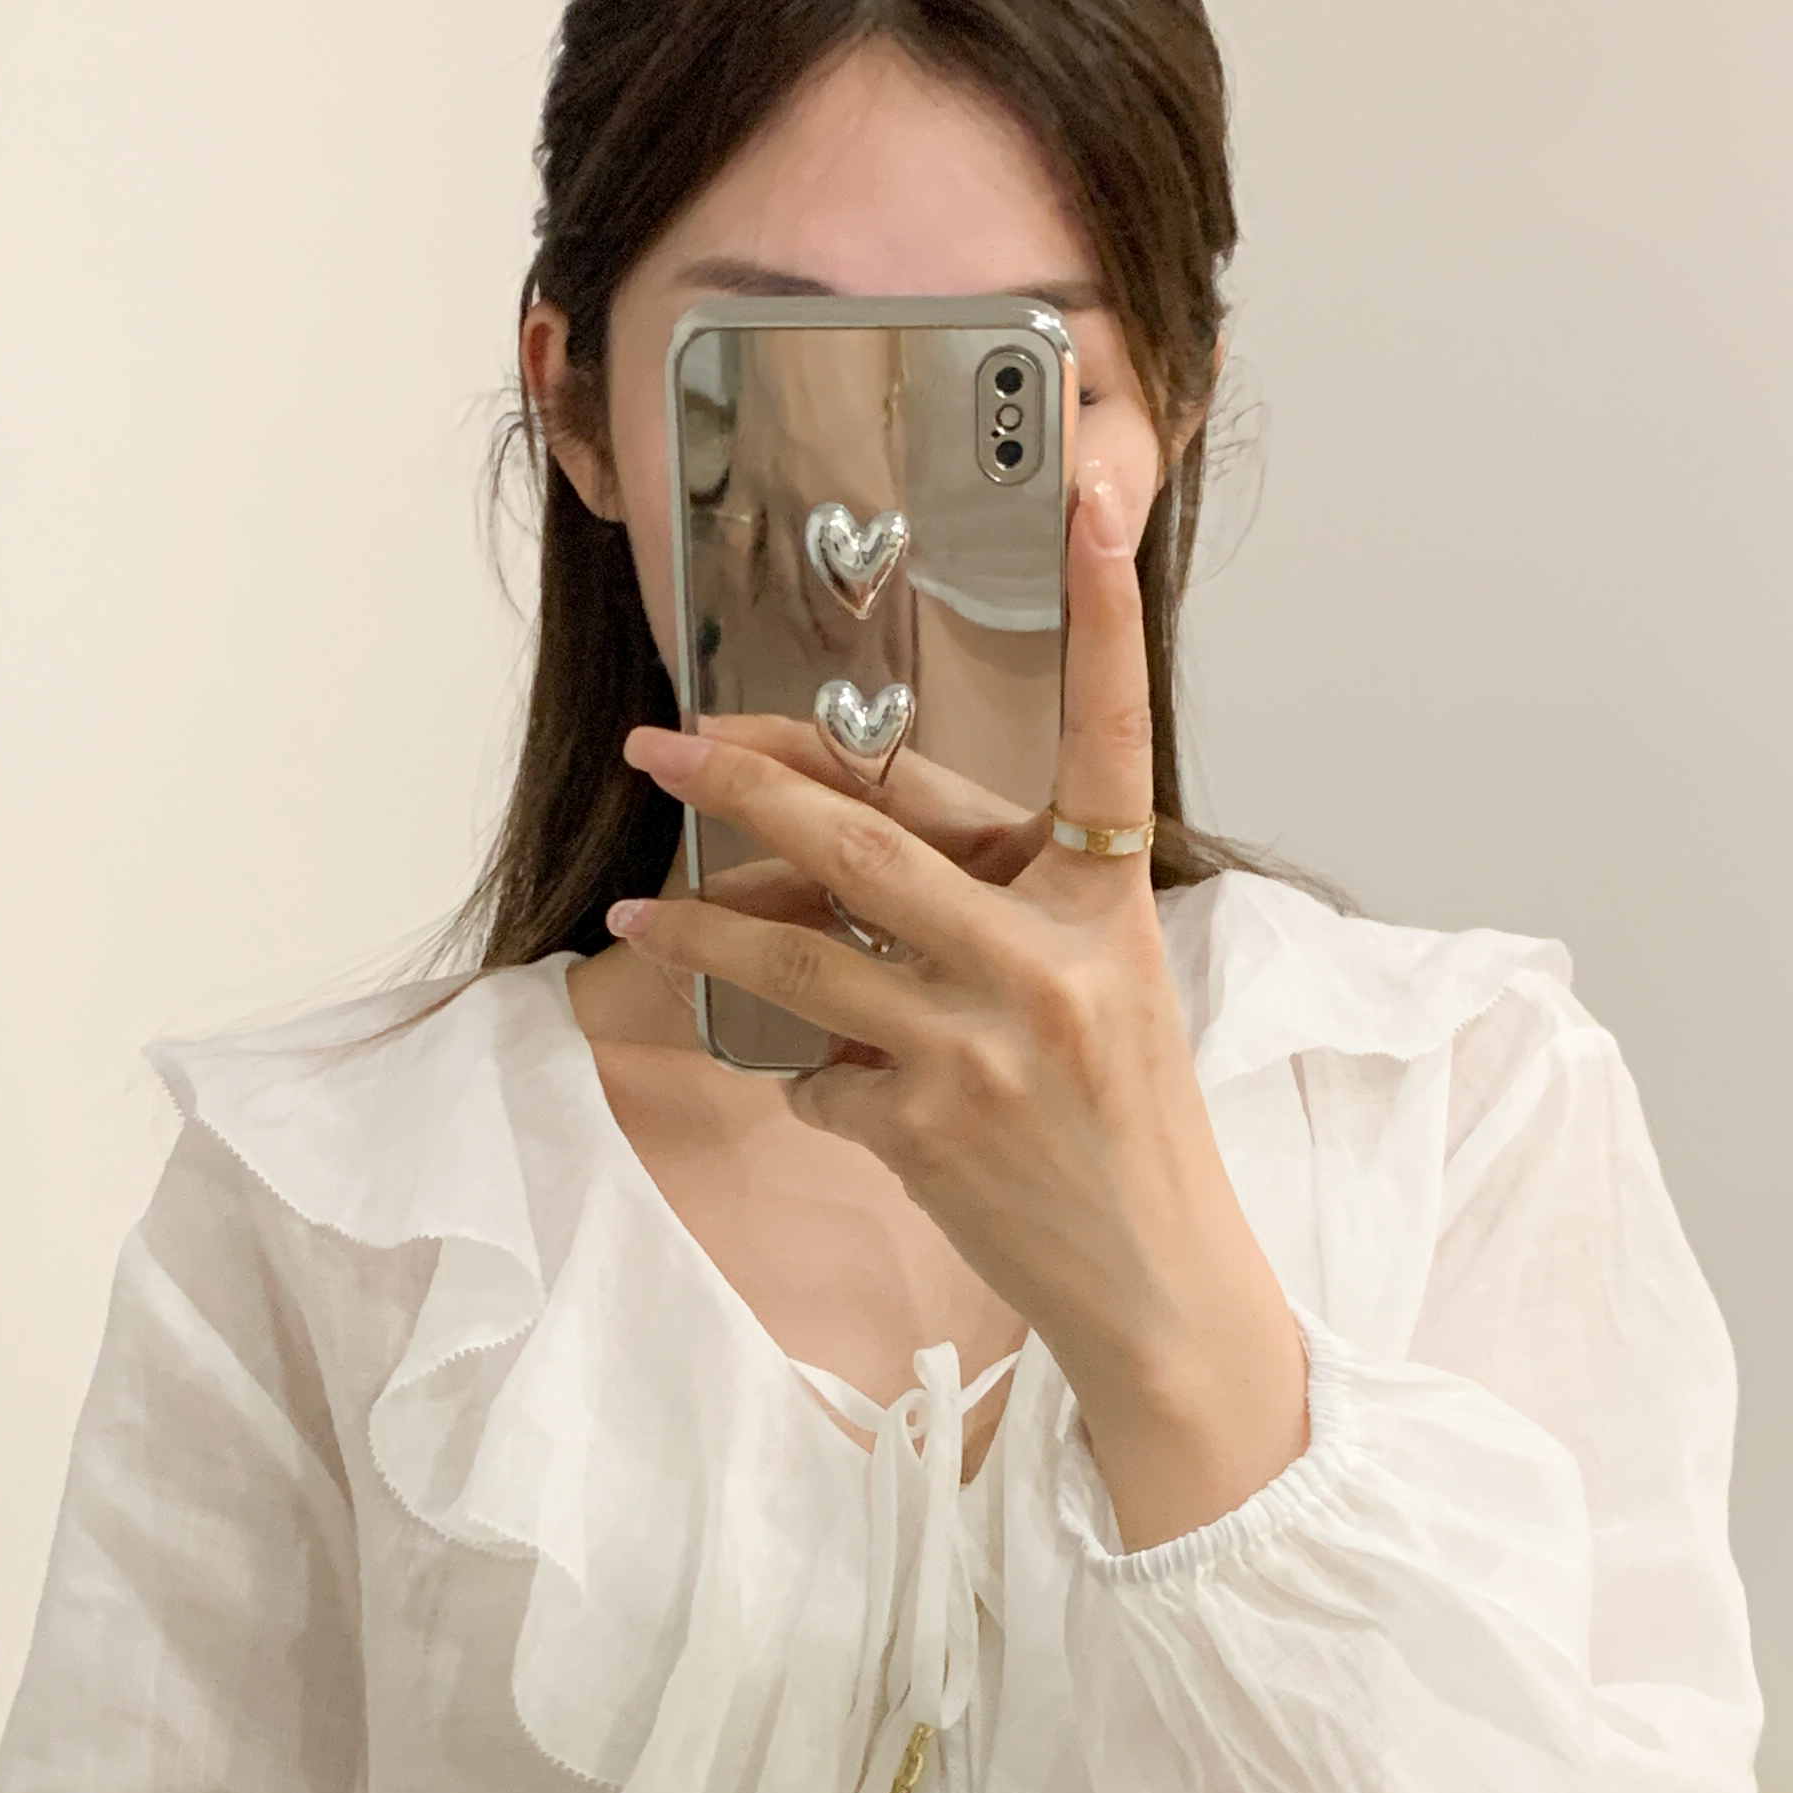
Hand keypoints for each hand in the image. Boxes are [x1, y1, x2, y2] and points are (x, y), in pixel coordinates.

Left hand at [610, 470, 1308, 1551]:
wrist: (1157, 1286)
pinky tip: (836, 1096)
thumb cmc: (1124, 1132)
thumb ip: (1002, 909)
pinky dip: (809, 1080)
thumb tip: (841, 851)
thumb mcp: (1102, 994)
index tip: (1092, 506)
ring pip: (801, 955)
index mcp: (1111, 910)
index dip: (1106, 622)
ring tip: (635, 923)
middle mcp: (1052, 964)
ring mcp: (984, 1048)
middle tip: (662, 747)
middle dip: (744, 786)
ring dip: (701, 934)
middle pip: (868, 840)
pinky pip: (816, 1076)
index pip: (1113, 741)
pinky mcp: (926, 1130)